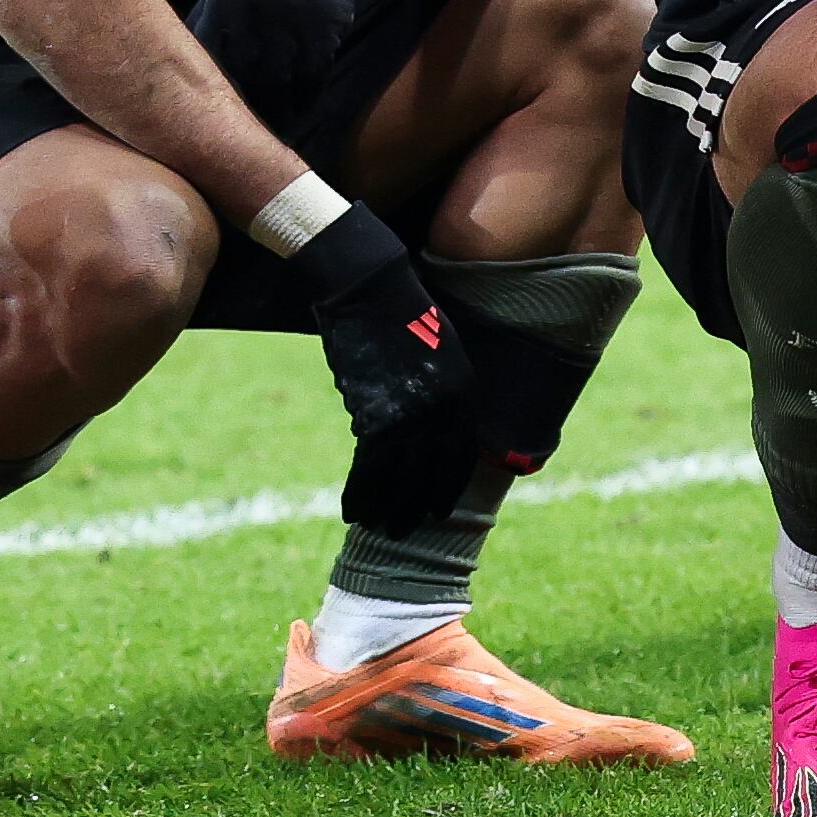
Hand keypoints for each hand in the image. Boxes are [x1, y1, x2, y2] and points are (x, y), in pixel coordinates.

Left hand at [188, 0, 392, 123]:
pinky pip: (315, 70)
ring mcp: (292, 18)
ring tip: (276, 128)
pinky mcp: (327, 21)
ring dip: (279, 109)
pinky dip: (308, 92)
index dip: (210, 93)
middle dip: (246, 109)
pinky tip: (303, 104)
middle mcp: (255, 12)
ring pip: (282, 81)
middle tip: (244, 134)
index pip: (211, 60)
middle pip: (246, 79)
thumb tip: (189, 53)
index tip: (212, 115)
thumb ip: (215, 11)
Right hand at [287, 204, 480, 530]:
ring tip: (377, 529)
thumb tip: (428, 427)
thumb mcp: (437, 347)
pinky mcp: (376, 412)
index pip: (462, 453)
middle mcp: (444, 407)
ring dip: (387, 508)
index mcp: (464, 389)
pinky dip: (360, 492)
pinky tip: (352, 511)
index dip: (447, 487)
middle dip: (417, 506)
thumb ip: (440, 388)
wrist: (368, 284)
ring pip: (400, 476)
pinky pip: (369, 466)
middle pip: (432, 472)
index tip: (438, 512)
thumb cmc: (399, 309)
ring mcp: (411, 411)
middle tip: (404, 532)